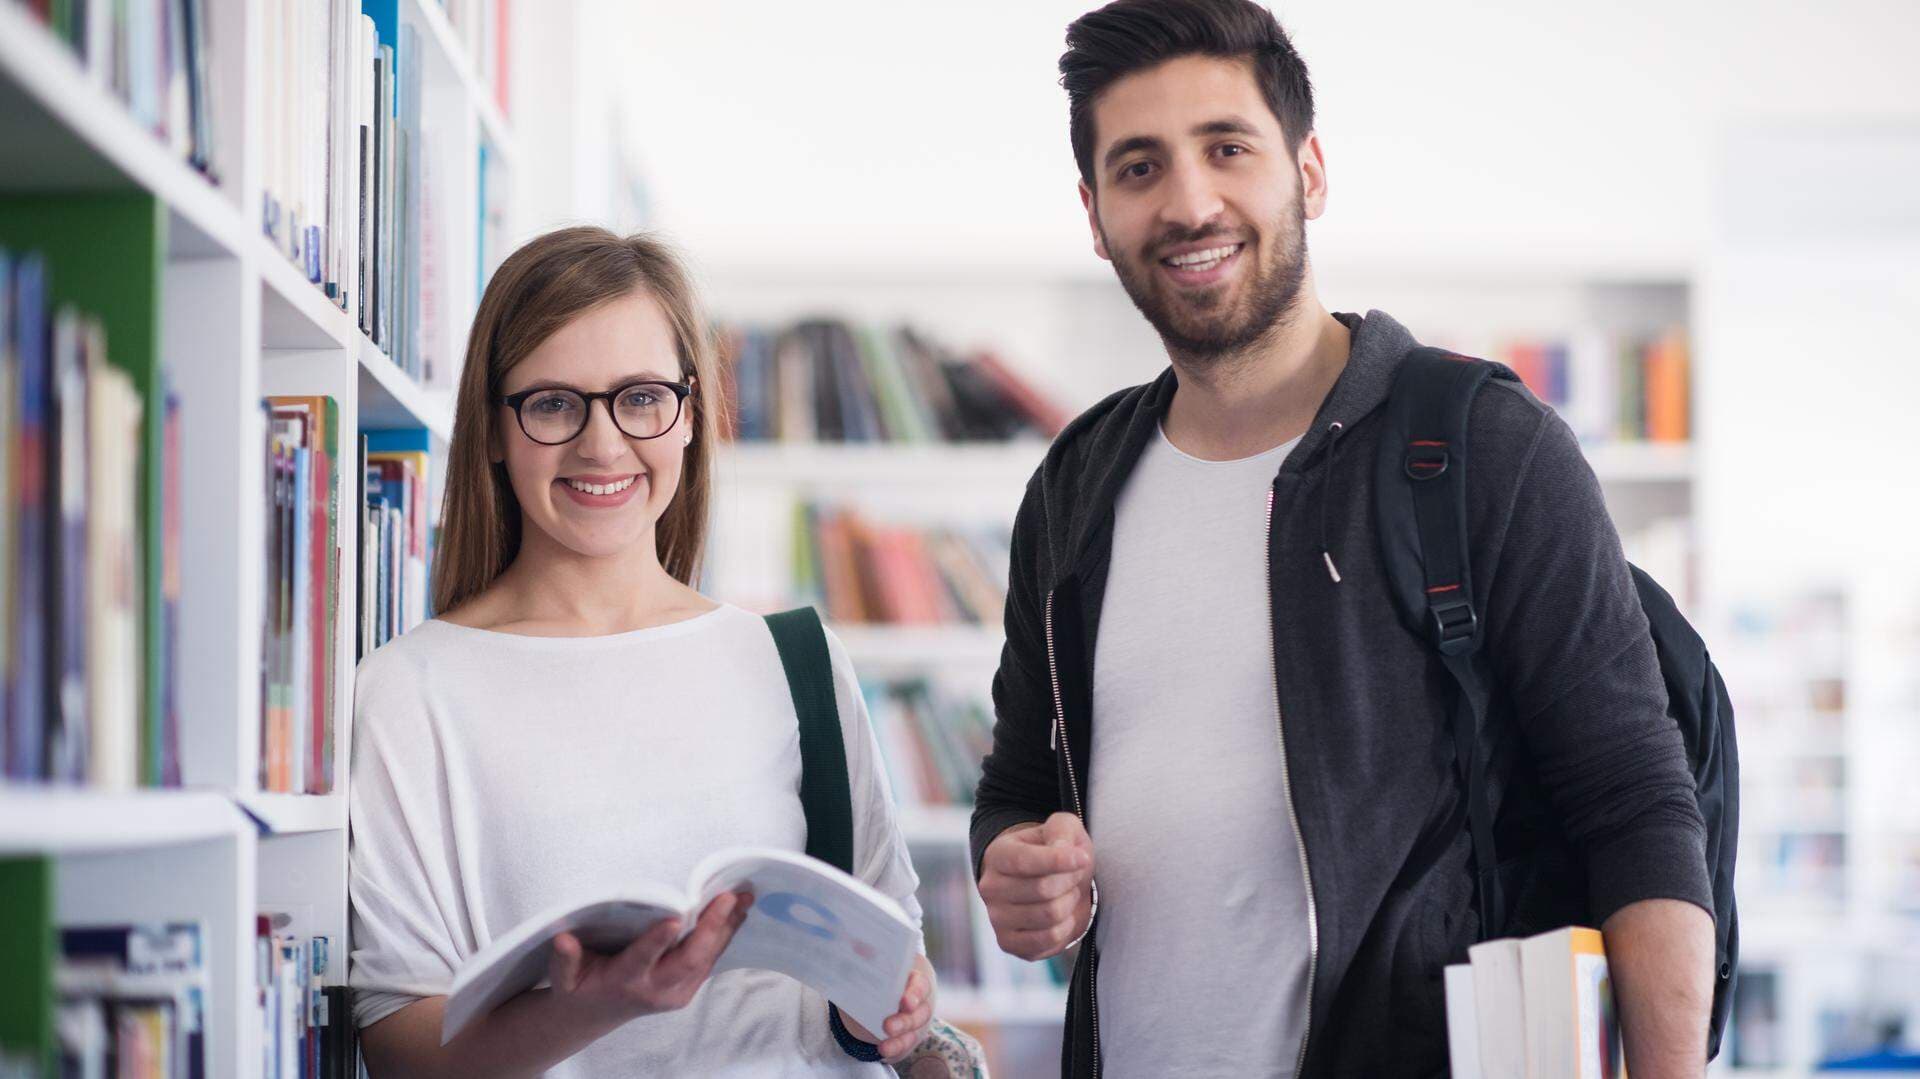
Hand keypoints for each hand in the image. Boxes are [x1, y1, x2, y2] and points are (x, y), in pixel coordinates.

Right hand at [546, 890, 753, 1024]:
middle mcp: (655, 989)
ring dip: (727, 928)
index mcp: (623, 981)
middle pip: (689, 960)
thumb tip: (563, 939)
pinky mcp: (687, 988)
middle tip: (728, 897)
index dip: (657, 941)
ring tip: (744, 898)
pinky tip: (738, 912)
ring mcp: (676, 992)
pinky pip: (710, 960)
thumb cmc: (580, 986)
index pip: (642, 959)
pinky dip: (725, 935)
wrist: (594, 1014)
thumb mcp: (564, 977)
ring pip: (707, 959)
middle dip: (711, 928)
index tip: (673, 918)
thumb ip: (565, 959)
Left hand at [838, 955, 935, 1062]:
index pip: (920, 985)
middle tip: (887, 1027)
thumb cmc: (881, 973)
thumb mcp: (876, 967)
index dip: (914, 994)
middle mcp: (921, 999)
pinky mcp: (910, 1034)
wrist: (885, 989)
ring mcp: (918, 1019)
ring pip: (914, 1031)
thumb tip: (848, 961)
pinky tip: (883, 1050)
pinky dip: (895, 1048)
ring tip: (883, 1047)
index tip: (904, 1002)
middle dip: (903, 1021)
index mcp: (915, 976)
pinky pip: (906, 1043)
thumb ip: (867, 964)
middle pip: (920, 1012)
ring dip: (899, 1040)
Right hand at [978, 812, 1094, 960]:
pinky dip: (1066, 927)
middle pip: (1043, 889)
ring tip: (1067, 893)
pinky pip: (1048, 939)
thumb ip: (1061, 830)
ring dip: (1069, 903)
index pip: (1025, 861)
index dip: (1059, 861)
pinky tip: (1063, 916)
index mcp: (998, 854)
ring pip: (1049, 915)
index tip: (1082, 858)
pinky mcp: (1008, 942)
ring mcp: (996, 917)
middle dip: (1070, 881)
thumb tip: (1064, 852)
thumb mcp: (1062, 829)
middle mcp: (990, 887)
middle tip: (1074, 875)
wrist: (1049, 883)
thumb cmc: (1056, 852)